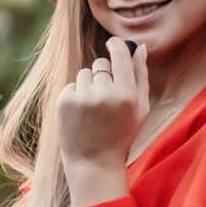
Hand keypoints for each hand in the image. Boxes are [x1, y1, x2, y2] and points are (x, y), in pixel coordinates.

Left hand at [57, 36, 150, 166]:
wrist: (94, 162)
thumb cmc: (122, 135)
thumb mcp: (140, 109)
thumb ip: (141, 76)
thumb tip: (139, 47)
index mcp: (127, 94)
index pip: (119, 54)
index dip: (116, 46)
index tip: (113, 44)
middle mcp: (104, 93)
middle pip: (101, 64)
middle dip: (103, 74)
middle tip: (106, 97)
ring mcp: (82, 97)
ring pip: (84, 74)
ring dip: (89, 85)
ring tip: (93, 110)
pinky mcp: (64, 101)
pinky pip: (72, 85)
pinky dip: (76, 96)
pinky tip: (81, 115)